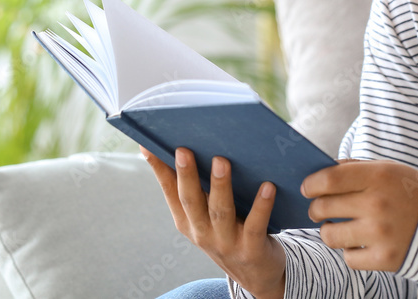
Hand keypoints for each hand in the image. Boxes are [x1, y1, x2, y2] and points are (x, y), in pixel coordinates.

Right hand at [141, 146, 285, 298]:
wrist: (255, 273)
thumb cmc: (230, 231)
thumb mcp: (206, 214)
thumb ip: (197, 186)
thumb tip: (185, 147)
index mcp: (187, 221)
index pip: (170, 191)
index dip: (159, 169)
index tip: (149, 145)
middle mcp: (202, 232)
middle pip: (191, 201)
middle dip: (186, 175)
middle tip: (183, 150)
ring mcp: (226, 242)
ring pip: (220, 211)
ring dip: (220, 185)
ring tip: (221, 161)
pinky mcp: (251, 248)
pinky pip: (255, 225)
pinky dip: (261, 206)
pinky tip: (268, 186)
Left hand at [301, 159, 417, 271]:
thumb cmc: (407, 190)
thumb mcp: (386, 169)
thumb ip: (353, 169)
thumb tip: (316, 175)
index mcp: (379, 176)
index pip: (329, 179)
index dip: (311, 184)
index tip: (307, 188)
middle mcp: (378, 204)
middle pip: (324, 207)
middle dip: (316, 208)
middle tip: (319, 208)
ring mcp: (381, 234)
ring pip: (330, 235)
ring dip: (329, 230)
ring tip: (337, 226)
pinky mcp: (385, 259)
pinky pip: (347, 258)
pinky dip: (349, 251)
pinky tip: (358, 241)